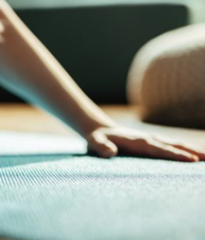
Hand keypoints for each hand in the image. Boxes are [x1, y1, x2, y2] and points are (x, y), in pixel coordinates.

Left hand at [86, 126, 204, 161]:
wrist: (99, 128)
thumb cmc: (97, 138)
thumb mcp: (94, 142)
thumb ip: (101, 147)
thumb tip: (110, 153)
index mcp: (138, 142)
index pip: (160, 150)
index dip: (175, 155)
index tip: (191, 160)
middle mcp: (148, 139)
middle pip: (174, 146)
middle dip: (192, 152)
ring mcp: (152, 139)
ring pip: (176, 144)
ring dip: (193, 150)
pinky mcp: (152, 142)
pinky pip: (171, 146)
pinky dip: (185, 150)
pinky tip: (195, 156)